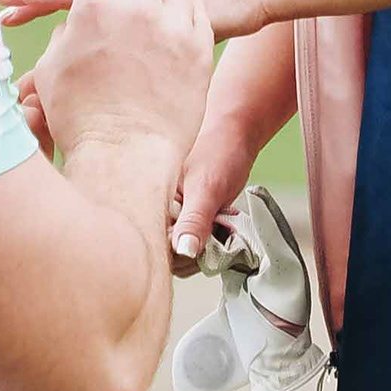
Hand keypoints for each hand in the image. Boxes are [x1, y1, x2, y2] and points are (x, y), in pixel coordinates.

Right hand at [23, 0, 211, 167]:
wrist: (127, 156)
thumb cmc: (81, 118)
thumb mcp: (53, 69)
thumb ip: (64, 33)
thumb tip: (72, 20)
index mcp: (97, 7)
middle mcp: (139, 8)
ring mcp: (175, 26)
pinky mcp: (200, 47)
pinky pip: (194, 10)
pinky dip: (182, 8)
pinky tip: (174, 15)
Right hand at [169, 101, 281, 272]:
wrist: (238, 135)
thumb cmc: (219, 151)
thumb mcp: (206, 189)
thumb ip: (194, 220)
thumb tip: (183, 250)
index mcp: (152, 204)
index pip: (157, 247)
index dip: (180, 252)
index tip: (202, 243)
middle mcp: (161, 214)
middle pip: (172, 255)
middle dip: (198, 249)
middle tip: (216, 228)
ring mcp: (179, 218)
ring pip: (188, 251)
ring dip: (208, 246)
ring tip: (221, 223)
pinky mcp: (194, 220)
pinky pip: (200, 243)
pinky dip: (215, 240)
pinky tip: (223, 225)